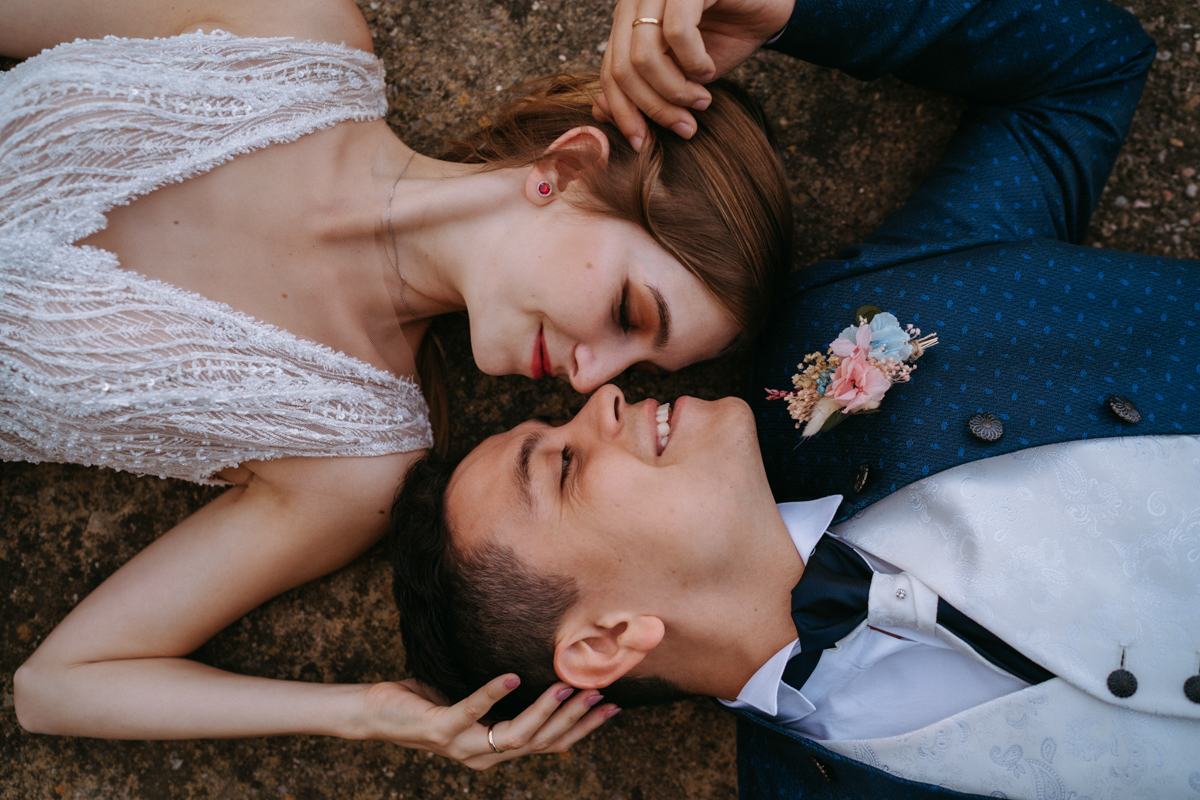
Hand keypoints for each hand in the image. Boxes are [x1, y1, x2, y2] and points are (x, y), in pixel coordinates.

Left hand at [361, 676, 617, 768]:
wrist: (375, 715)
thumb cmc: (425, 702)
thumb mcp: (472, 700)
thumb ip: (502, 698)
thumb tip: (536, 665)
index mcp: (495, 749)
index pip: (550, 743)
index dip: (582, 728)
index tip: (611, 706)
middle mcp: (483, 755)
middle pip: (541, 742)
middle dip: (574, 720)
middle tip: (600, 693)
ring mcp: (462, 746)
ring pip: (515, 736)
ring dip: (543, 712)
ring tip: (564, 687)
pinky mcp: (439, 730)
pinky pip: (470, 712)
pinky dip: (491, 694)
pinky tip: (510, 677)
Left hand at [595, 0, 794, 149]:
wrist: (768, 7)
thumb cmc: (724, 37)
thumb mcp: (681, 72)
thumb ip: (643, 88)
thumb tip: (601, 112)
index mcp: (628, 19)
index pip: (609, 72)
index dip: (623, 113)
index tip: (642, 143)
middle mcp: (638, 1)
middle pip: (623, 69)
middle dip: (653, 108)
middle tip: (684, 127)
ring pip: (644, 55)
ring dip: (674, 91)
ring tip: (701, 101)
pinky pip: (678, 32)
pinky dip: (694, 62)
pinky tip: (708, 69)